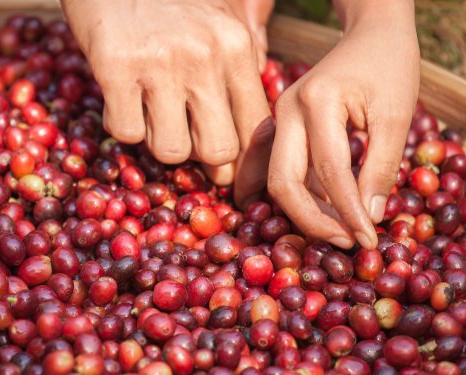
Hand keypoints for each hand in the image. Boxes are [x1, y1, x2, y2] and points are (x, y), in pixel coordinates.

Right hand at [62, 0, 273, 205]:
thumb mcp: (218, 16)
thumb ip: (243, 62)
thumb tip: (256, 124)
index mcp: (237, 46)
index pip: (256, 128)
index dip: (243, 160)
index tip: (228, 172)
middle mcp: (204, 56)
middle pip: (217, 150)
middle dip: (200, 158)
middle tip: (185, 140)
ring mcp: (159, 62)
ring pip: (171, 150)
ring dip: (158, 141)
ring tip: (150, 113)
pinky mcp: (114, 66)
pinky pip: (126, 132)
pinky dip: (123, 125)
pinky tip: (122, 100)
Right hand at [268, 1, 418, 248]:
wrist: (369, 34)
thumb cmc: (389, 67)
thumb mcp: (397, 115)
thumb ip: (381, 167)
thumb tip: (368, 218)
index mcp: (316, 102)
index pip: (329, 172)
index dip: (348, 212)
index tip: (368, 239)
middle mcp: (285, 110)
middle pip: (283, 181)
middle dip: (312, 220)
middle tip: (345, 241)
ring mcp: (276, 117)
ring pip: (273, 178)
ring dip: (299, 211)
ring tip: (330, 232)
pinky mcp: (277, 125)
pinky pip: (272, 167)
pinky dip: (287, 194)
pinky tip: (300, 215)